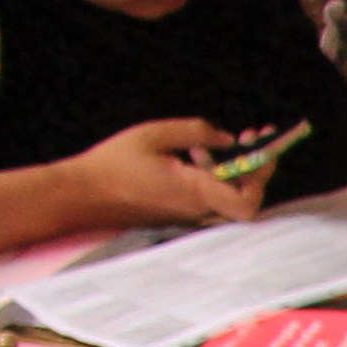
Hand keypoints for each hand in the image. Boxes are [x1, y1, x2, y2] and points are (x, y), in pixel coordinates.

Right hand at [70, 116, 274, 230]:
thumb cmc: (113, 163)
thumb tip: (227, 138)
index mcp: (193, 191)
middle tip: (250, 137)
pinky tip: (193, 155)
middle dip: (253, 164)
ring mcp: (189, 214)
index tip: (263, 150)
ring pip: (227, 194)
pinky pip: (209, 196)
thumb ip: (195, 132)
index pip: (247, 201)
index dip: (262, 177)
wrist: (83, 194)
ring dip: (230, 167)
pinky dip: (212, 175)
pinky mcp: (180, 213)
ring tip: (211, 143)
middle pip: (244, 195)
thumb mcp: (154, 135)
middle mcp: (197, 209)